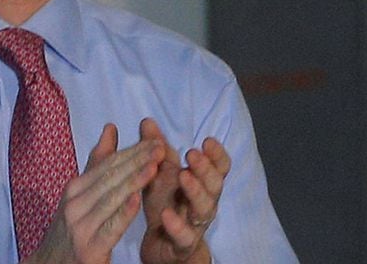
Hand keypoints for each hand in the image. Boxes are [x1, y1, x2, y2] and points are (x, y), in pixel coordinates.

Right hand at [25, 124, 164, 263]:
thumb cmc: (70, 229)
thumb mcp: (80, 195)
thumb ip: (98, 164)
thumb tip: (111, 128)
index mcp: (75, 188)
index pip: (107, 164)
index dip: (132, 151)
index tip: (155, 140)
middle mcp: (74, 203)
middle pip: (110, 177)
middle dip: (137, 161)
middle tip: (160, 147)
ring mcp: (80, 226)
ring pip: (111, 198)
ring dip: (134, 180)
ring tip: (155, 166)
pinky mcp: (88, 249)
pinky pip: (109, 227)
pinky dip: (123, 212)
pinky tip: (138, 199)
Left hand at [139, 119, 230, 263]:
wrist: (160, 246)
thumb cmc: (165, 205)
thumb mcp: (160, 175)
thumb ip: (157, 150)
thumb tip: (147, 121)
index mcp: (201, 183)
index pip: (219, 167)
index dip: (217, 154)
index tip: (207, 141)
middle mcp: (204, 202)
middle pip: (215, 184)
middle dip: (205, 168)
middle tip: (193, 154)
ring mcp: (195, 224)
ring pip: (205, 209)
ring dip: (196, 191)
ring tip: (183, 176)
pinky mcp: (182, 244)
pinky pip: (185, 235)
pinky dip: (176, 225)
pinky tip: (166, 214)